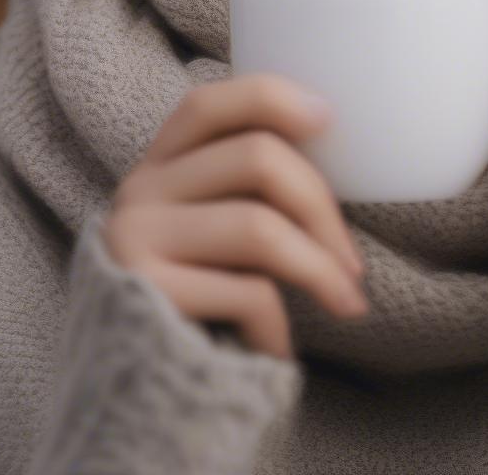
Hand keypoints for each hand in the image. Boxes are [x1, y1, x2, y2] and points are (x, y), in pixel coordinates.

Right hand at [102, 73, 368, 360]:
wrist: (133, 391)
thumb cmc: (197, 296)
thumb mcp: (212, 226)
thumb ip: (245, 185)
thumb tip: (331, 146)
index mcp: (159, 164)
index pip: (208, 102)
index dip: (272, 97)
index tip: (329, 117)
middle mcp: (138, 189)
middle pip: (257, 157)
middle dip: (323, 209)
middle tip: (353, 263)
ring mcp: (133, 237)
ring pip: (260, 226)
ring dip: (320, 271)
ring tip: (347, 304)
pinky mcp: (143, 291)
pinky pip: (246, 291)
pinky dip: (279, 325)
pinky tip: (278, 350)